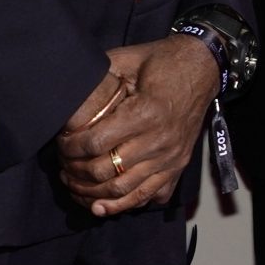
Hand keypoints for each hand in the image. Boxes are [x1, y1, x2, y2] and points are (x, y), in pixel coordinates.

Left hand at [55, 34, 218, 216]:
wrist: (203, 67)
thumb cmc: (163, 62)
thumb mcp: (127, 59)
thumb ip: (99, 76)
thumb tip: (67, 93)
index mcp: (146, 113)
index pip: (95, 143)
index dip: (70, 148)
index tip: (62, 143)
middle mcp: (160, 141)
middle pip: (105, 172)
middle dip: (75, 173)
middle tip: (63, 165)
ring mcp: (171, 158)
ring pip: (124, 191)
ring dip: (92, 194)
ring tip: (75, 185)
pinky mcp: (178, 166)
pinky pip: (148, 197)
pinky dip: (123, 206)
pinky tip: (102, 205)